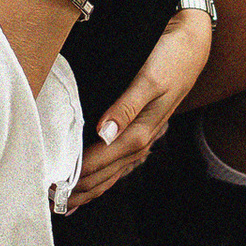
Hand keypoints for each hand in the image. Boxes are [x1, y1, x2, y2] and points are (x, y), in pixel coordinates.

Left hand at [68, 3, 213, 206]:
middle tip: (51, 202)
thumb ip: (126, 107)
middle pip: (106, 174)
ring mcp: (145, 135)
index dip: (77, 177)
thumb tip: (104, 133)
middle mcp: (143, 138)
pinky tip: (96, 183)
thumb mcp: (149, 78)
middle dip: (80, 191)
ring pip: (114, 172)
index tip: (54, 186)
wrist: (193, 41)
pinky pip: (122, 162)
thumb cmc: (172, 56)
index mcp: (142, 129)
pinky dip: (105, 176)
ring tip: (68, 204)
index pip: (102, 161)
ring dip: (91, 189)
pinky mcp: (143, 129)